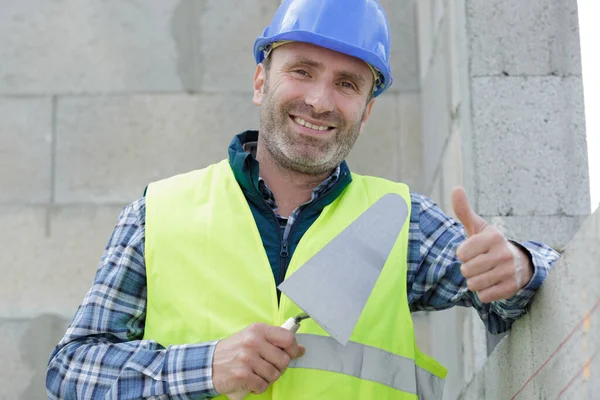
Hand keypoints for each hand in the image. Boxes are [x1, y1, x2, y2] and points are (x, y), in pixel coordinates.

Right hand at [212, 323, 305, 397]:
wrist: (208, 363)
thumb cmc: (234, 350)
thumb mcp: (253, 337)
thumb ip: (276, 341)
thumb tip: (300, 349)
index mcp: (258, 330)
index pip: (287, 338)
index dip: (293, 348)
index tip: (292, 353)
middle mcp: (253, 342)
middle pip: (283, 360)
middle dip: (279, 367)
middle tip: (267, 366)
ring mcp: (247, 359)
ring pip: (274, 375)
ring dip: (268, 378)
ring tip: (256, 372)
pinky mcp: (242, 375)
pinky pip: (262, 385)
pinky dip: (258, 386)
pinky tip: (250, 380)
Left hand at [452, 187, 533, 302]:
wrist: (518, 263)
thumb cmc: (489, 244)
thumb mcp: (477, 227)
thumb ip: (464, 210)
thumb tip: (456, 188)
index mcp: (493, 237)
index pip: (461, 254)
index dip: (463, 254)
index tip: (473, 251)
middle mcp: (503, 253)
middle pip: (466, 270)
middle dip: (468, 269)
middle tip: (480, 263)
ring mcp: (509, 271)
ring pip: (474, 284)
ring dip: (475, 281)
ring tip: (485, 273)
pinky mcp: (512, 288)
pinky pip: (484, 297)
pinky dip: (484, 293)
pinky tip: (493, 283)